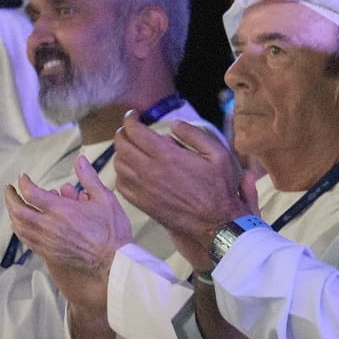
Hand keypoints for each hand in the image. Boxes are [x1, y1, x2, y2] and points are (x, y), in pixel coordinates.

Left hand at [3, 156, 133, 280]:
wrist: (113, 261)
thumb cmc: (112, 231)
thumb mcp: (105, 199)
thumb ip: (89, 178)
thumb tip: (80, 160)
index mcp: (62, 210)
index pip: (31, 193)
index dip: (23, 182)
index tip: (23, 177)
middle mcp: (50, 226)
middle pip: (18, 210)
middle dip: (10, 197)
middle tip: (9, 189)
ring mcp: (48, 241)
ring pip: (19, 226)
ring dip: (12, 214)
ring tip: (13, 205)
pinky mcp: (49, 253)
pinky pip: (27, 240)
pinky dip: (20, 230)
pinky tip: (21, 225)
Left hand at [112, 120, 249, 251]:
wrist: (216, 222)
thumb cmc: (219, 189)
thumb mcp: (217, 154)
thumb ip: (194, 134)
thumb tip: (174, 124)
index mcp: (167, 157)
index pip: (135, 131)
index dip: (130, 119)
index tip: (133, 115)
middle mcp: (150, 172)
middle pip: (121, 145)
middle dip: (123, 132)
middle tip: (130, 129)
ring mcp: (144, 190)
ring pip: (118, 164)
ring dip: (121, 152)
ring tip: (132, 148)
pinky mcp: (143, 204)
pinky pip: (121, 185)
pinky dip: (122, 173)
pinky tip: (132, 170)